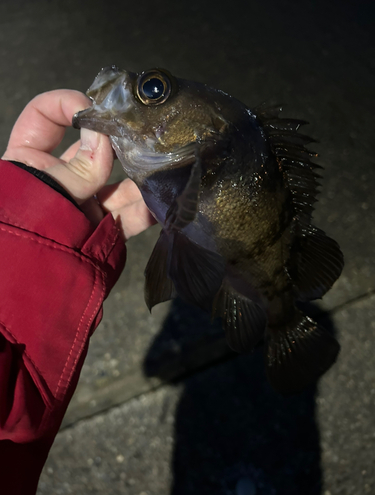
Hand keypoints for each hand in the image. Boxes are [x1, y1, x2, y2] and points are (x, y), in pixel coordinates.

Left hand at [2, 89, 155, 239]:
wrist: (28, 292)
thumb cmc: (23, 232)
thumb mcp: (46, 193)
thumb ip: (78, 167)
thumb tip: (106, 135)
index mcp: (30, 160)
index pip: (44, 116)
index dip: (66, 104)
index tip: (93, 110)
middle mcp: (60, 178)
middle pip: (91, 151)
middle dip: (117, 145)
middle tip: (143, 137)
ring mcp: (83, 204)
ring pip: (116, 185)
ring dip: (139, 181)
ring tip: (161, 171)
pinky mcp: (102, 229)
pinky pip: (126, 217)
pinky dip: (145, 212)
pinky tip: (161, 205)